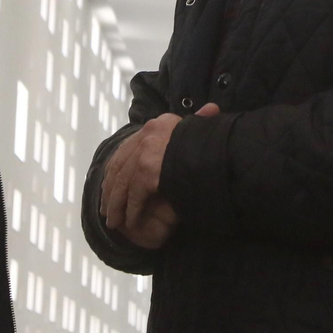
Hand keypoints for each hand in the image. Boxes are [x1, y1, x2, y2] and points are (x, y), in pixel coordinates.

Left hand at [102, 103, 219, 247]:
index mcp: (160, 124)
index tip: (109, 184)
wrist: (225, 152)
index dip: (116, 168)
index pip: (128, 147)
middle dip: (111, 190)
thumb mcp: (202, 133)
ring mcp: (147, 151)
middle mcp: (150, 133)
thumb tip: (210, 110)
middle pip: (121, 165)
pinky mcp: (148, 170)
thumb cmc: (214, 146)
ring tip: (113, 221)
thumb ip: (199, 123)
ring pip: (123, 182)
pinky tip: (129, 222)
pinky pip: (135, 195)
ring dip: (116, 204)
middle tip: (107, 208)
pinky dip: (131, 210)